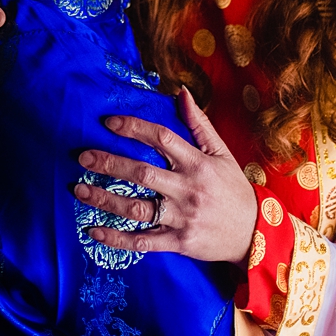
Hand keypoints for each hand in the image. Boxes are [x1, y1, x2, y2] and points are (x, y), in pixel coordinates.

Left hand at [73, 88, 256, 267]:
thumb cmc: (234, 189)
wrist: (256, 234)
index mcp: (197, 164)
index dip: (134, 128)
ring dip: (105, 200)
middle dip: (110, 163)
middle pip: (142, 173)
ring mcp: (182, 218)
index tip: (108, 122)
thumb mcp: (222, 153)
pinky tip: (93, 231)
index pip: (161, 138)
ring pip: (138, 208)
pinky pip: (143, 241)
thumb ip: (200, 124)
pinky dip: (117, 238)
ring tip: (80, 190)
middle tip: (82, 157)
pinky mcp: (179, 242)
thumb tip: (181, 92)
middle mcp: (187, 189)